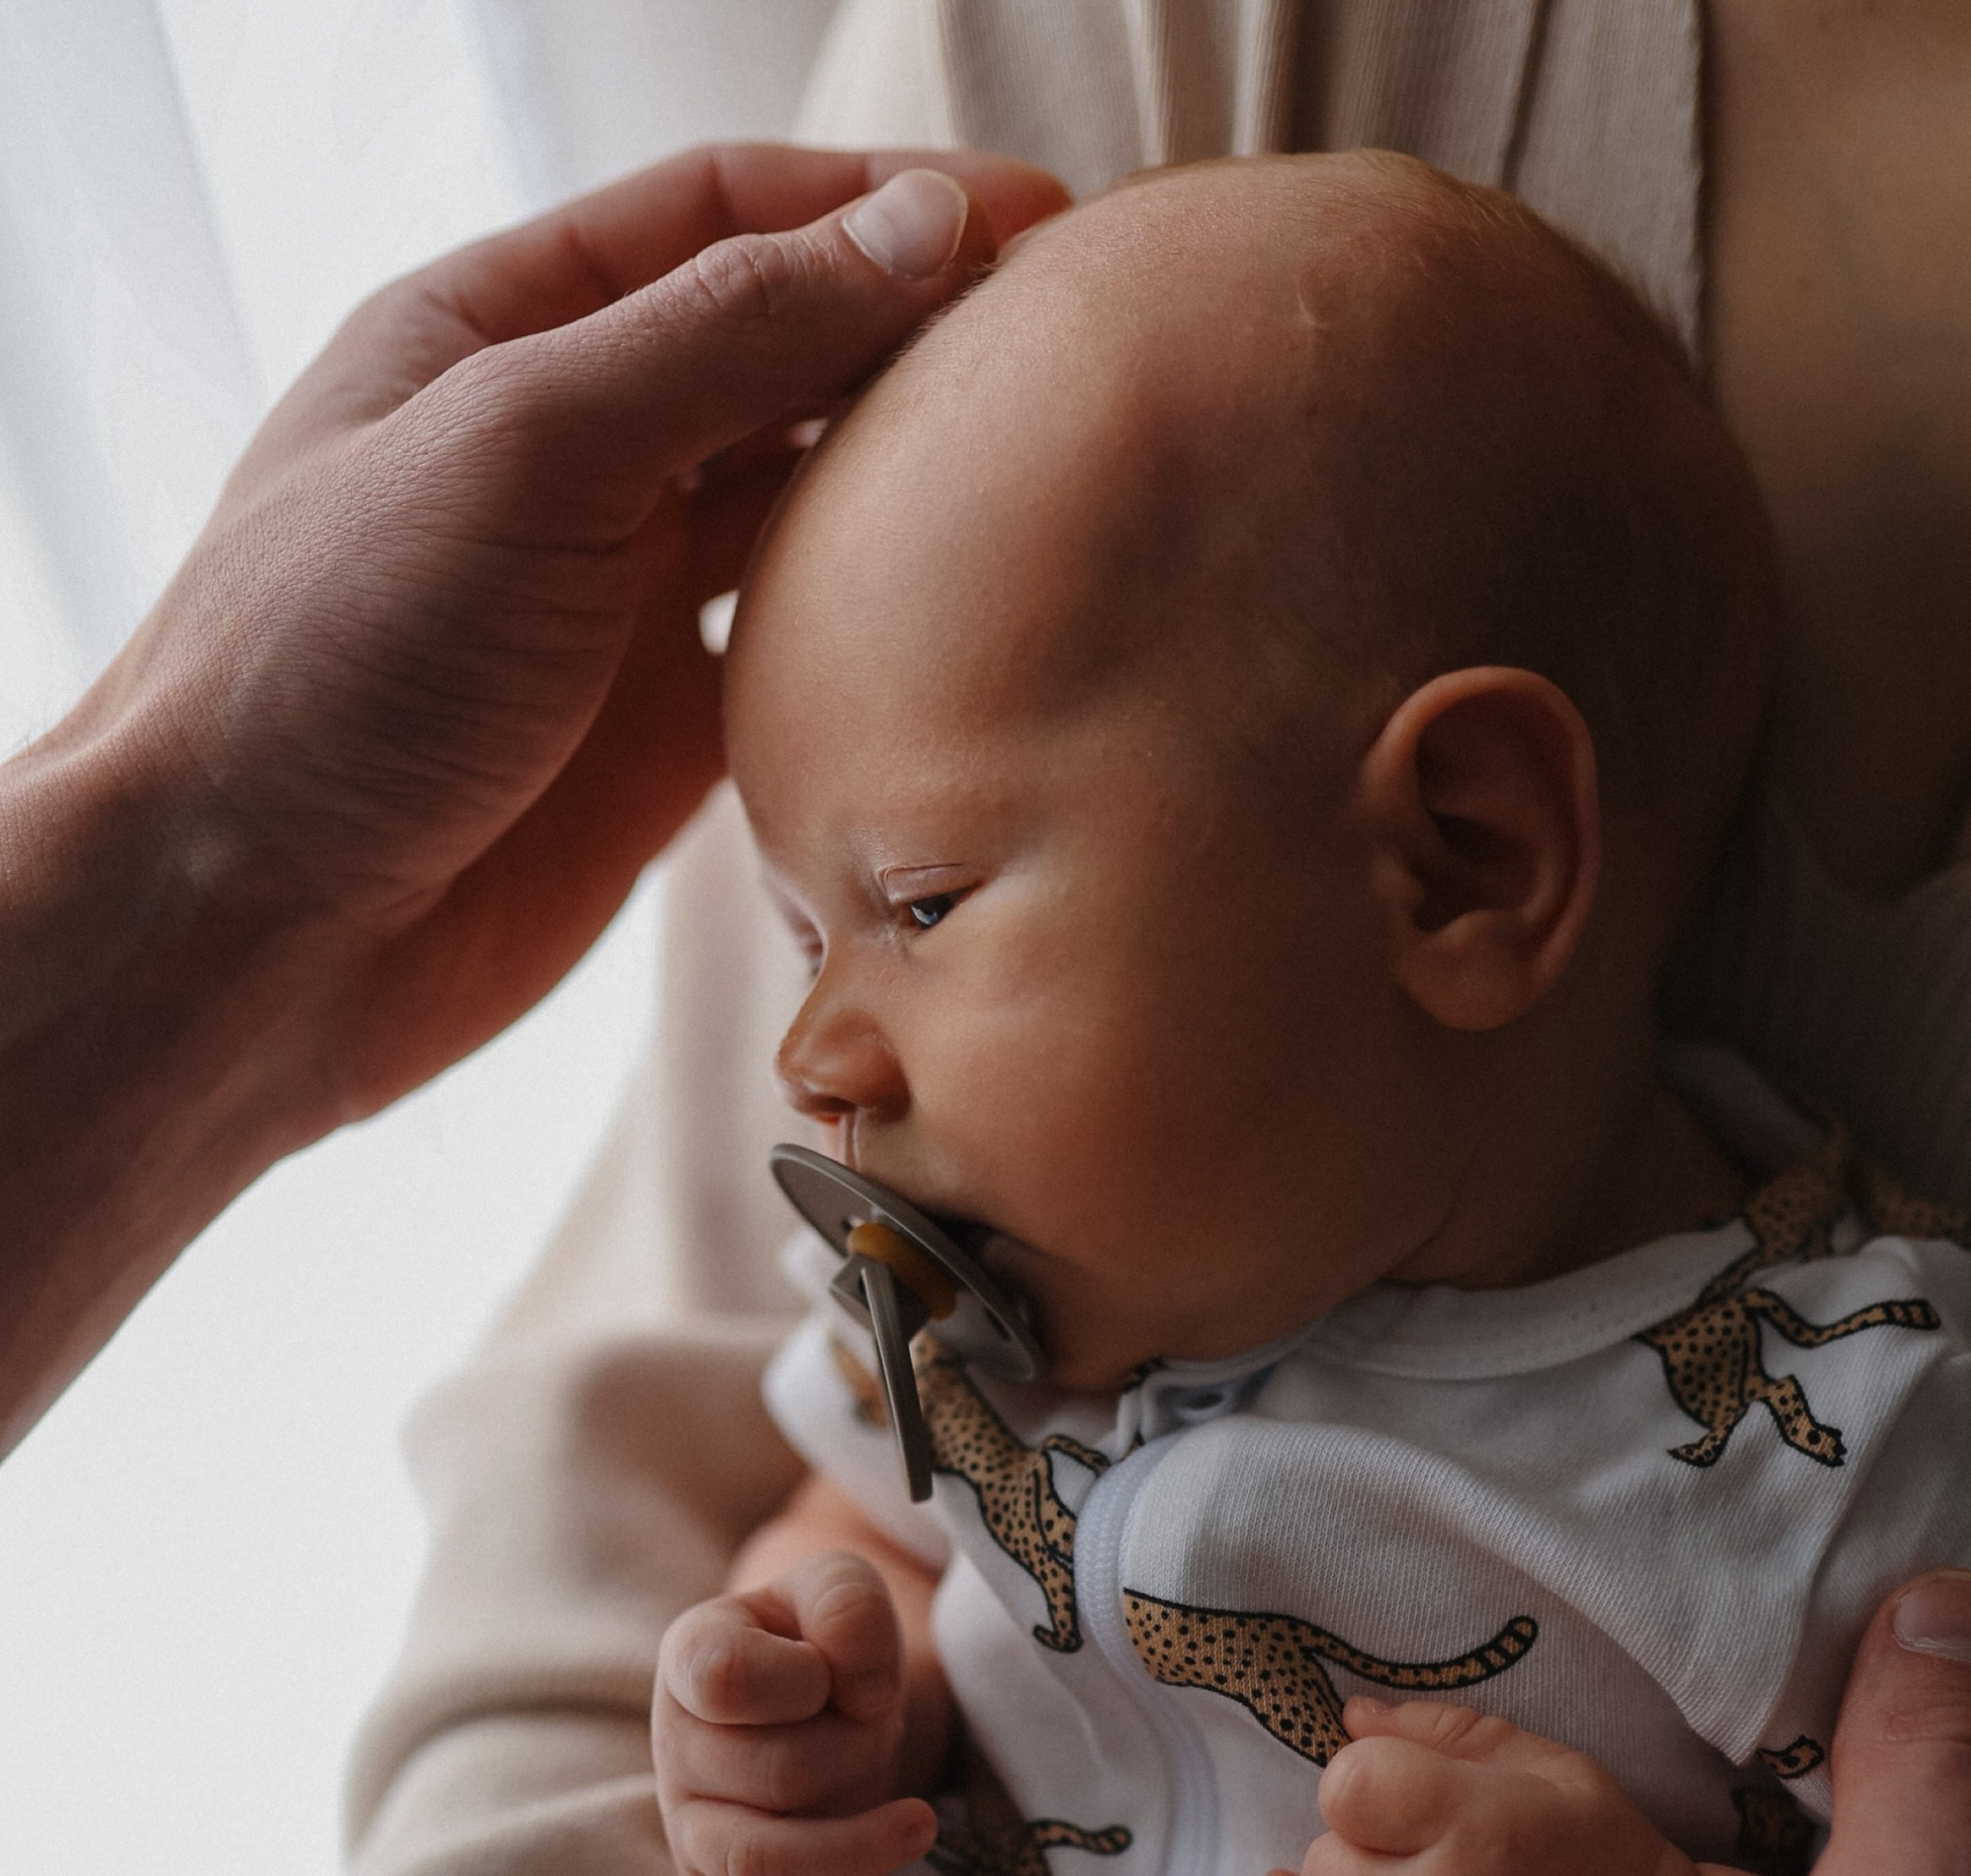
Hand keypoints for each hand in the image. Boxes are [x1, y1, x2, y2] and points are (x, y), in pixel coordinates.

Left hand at [1, 145, 1064, 1442]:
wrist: (250, 934)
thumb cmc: (332, 664)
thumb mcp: (529, 444)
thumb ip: (725, 335)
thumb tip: (918, 232)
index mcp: (505, 331)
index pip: (727, 217)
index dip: (882, 204)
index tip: (1038, 227)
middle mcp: (570, 454)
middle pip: (783, 353)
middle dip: (922, 340)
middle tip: (1078, 356)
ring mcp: (620, 605)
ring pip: (806, 509)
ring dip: (920, 492)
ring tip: (1058, 479)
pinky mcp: (661, 747)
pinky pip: (806, 664)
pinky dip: (889, 641)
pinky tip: (974, 626)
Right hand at [654, 1549, 940, 1875]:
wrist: (830, 1708)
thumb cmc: (830, 1644)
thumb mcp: (843, 1588)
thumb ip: (846, 1607)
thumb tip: (854, 1692)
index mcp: (693, 1657)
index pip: (724, 1678)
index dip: (804, 1680)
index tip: (842, 1677)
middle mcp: (677, 1746)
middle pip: (771, 1774)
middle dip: (855, 1754)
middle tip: (882, 1733)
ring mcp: (690, 1827)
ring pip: (755, 1865)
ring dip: (855, 1849)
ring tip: (920, 1826)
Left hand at [1254, 1697, 1784, 1875]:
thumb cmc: (1607, 1865)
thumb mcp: (1552, 1771)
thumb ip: (1446, 1734)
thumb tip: (1351, 1716)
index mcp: (1479, 1831)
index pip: (1349, 1787)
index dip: (1355, 1784)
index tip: (1382, 1798)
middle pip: (1323, 1868)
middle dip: (1345, 1854)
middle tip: (1382, 1860)